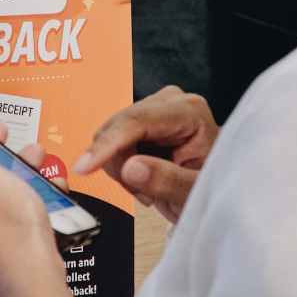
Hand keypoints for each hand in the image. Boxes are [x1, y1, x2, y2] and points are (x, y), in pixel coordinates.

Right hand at [73, 85, 217, 221]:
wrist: (211, 193)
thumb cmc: (211, 189)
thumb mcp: (194, 192)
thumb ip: (167, 180)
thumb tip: (130, 168)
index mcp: (189, 111)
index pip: (138, 121)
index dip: (109, 144)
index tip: (84, 167)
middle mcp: (169, 103)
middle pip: (118, 127)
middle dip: (121, 165)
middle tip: (145, 194)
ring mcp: (152, 111)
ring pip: (109, 136)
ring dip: (121, 169)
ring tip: (149, 188)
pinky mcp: (139, 123)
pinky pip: (110, 144)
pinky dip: (120, 168)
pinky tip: (143, 180)